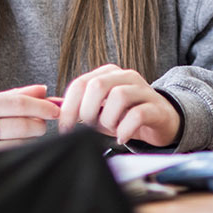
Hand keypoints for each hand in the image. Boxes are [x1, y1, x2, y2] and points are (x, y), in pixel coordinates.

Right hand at [0, 84, 62, 151]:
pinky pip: (4, 156)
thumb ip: (13, 96)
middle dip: (38, 125)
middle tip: (42, 125)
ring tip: (30, 134)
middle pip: (18, 125)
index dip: (40, 107)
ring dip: (29, 139)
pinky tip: (18, 145)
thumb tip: (43, 90)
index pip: (16, 104)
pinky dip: (16, 150)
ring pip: (14, 143)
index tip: (55, 110)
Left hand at [58, 64, 182, 147]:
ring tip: (111, 130)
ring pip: (119, 96)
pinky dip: (125, 129)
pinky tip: (122, 138)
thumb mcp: (100, 110)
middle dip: (87, 111)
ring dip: (108, 119)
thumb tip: (52, 107)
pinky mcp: (156, 107)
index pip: (80, 83)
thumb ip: (79, 107)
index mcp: (108, 74)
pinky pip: (137, 114)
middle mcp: (125, 77)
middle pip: (97, 85)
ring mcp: (142, 90)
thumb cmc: (126, 115)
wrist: (161, 121)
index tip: (65, 127)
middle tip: (89, 128)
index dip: (69, 107)